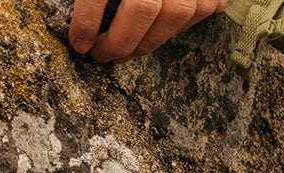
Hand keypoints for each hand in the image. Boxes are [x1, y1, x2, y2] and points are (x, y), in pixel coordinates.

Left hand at [69, 0, 225, 61]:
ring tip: (129, 51)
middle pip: (143, 8)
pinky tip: (160, 30)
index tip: (79, 43)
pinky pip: (203, 8)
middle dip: (121, 41)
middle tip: (102, 54)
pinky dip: (181, 25)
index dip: (87, 22)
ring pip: (175, 14)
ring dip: (150, 41)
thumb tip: (83, 10)